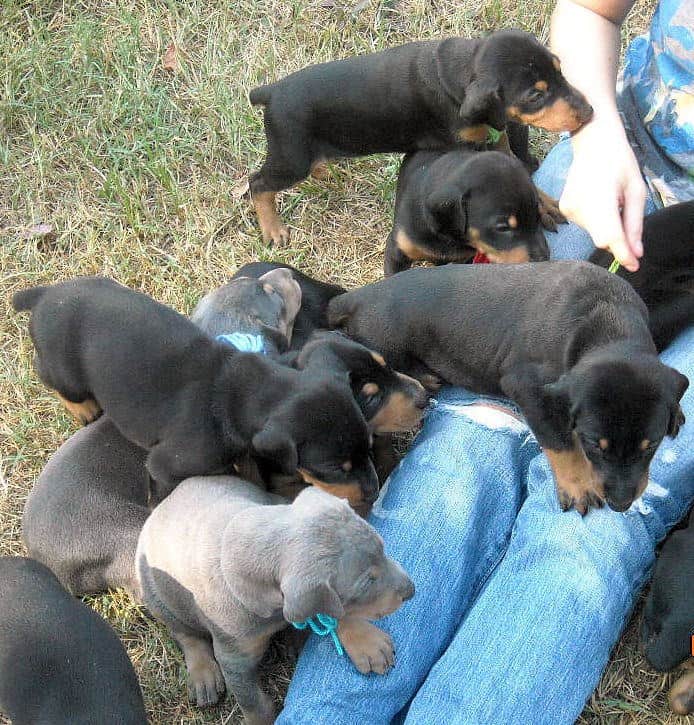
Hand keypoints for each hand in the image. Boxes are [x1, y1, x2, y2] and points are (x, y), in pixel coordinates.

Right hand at [560, 115, 646, 270]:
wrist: (592, 143)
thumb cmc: (619, 162)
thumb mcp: (636, 191)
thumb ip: (634, 224)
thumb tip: (636, 252)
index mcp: (600, 200)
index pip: (610, 237)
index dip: (622, 254)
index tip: (634, 266)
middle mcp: (580, 208)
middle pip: (602, 238)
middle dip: (618, 238)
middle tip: (625, 215)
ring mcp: (569, 210)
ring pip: (595, 232)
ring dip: (607, 226)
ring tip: (609, 200)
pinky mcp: (565, 210)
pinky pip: (587, 225)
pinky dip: (596, 220)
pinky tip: (598, 200)